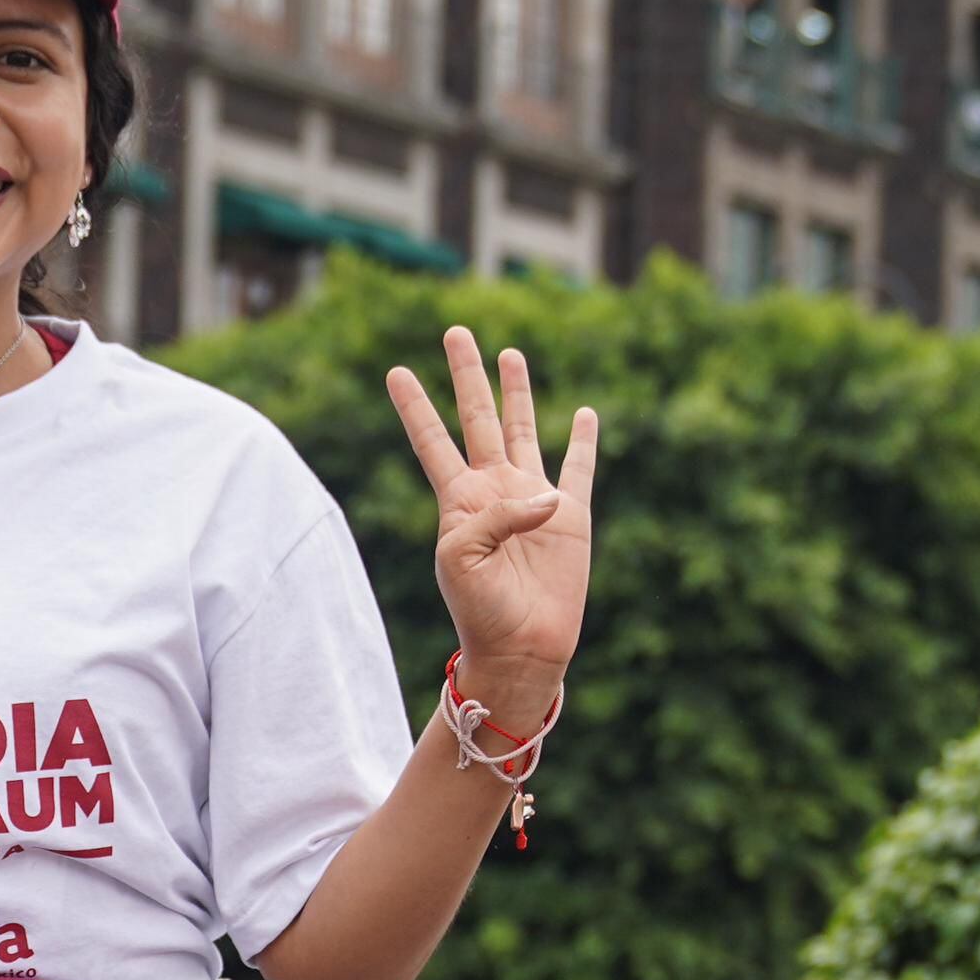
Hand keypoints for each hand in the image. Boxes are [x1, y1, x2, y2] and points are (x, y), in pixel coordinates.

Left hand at [383, 326, 599, 709]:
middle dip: (467, 375)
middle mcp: (494, 490)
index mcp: (458, 500)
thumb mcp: (463, 559)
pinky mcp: (572, 516)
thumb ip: (495, 517)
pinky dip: (584, 440)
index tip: (395, 370)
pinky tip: (584, 413)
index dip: (415, 405)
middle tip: (456, 331)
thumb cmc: (480, 610)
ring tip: (510, 354)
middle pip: (477, 417)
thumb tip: (544, 496)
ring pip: (524, 429)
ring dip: (516, 392)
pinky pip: (579, 468)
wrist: (521, 648)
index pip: (431, 440)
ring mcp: (533, 499)